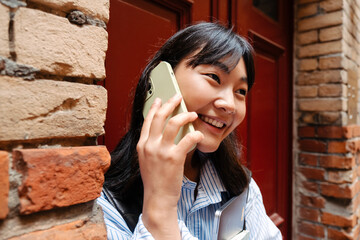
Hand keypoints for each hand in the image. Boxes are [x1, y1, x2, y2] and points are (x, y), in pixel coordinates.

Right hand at [137, 94, 202, 238]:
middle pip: (159, 117)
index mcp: (142, 145)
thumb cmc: (155, 180)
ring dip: (185, 115)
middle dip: (170, 104)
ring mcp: (161, 151)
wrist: (157, 198)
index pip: (148, 120)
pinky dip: (195, 134)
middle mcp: (149, 145)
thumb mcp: (147, 160)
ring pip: (173, 124)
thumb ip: (152, 145)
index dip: (155, 107)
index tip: (161, 99)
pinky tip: (198, 134)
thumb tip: (165, 132)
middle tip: (178, 97)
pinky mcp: (174, 158)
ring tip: (192, 114)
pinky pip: (187, 139)